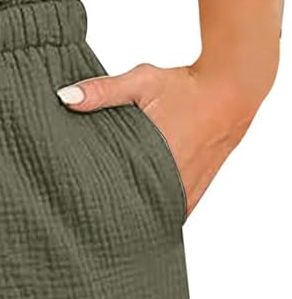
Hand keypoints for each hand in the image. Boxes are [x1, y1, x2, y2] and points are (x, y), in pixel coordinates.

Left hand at [55, 61, 261, 218]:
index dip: (97, 201)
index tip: (78, 203)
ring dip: (136, 213)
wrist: (233, 90)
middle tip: (87, 212)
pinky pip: (172, 212)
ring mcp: (188, 189)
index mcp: (159, 158)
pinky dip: (156, 211)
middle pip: (136, 209)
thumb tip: (65, 97)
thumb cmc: (187, 86)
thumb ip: (102, 91)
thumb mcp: (142, 81)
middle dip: (113, 210)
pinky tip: (138, 212)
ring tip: (109, 216)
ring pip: (155, 214)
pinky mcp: (197, 190)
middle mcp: (175, 180)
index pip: (119, 194)